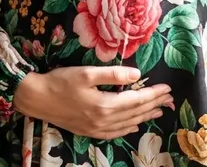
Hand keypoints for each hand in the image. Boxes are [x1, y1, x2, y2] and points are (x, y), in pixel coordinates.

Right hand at [12, 66, 172, 139]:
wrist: (37, 99)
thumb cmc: (61, 81)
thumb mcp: (86, 73)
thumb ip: (113, 74)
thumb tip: (137, 74)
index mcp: (105, 105)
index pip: (136, 99)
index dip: (153, 94)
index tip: (168, 88)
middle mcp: (104, 120)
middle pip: (135, 112)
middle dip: (154, 104)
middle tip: (170, 99)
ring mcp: (96, 129)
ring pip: (128, 124)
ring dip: (145, 116)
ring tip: (158, 110)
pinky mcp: (89, 131)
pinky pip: (115, 133)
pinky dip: (128, 128)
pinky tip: (134, 125)